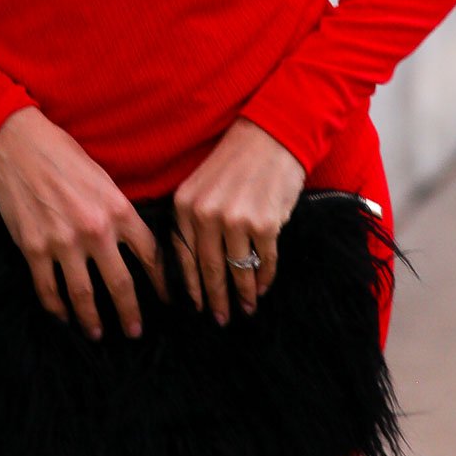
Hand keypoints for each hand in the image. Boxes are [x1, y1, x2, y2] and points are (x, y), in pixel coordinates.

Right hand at [0, 108, 170, 341]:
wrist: (19, 143)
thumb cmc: (63, 155)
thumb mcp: (104, 179)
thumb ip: (119, 212)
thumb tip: (131, 243)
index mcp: (118, 209)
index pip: (150, 256)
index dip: (161, 283)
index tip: (167, 300)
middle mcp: (95, 230)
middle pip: (121, 285)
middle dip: (130, 314)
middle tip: (135, 331)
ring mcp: (62, 242)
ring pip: (83, 296)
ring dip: (92, 320)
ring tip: (98, 333)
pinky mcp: (33, 248)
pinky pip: (48, 289)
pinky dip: (56, 308)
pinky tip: (63, 317)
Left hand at [170, 118, 306, 323]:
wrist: (272, 135)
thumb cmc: (236, 161)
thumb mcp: (202, 186)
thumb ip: (194, 219)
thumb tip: (197, 266)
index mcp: (185, 204)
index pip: (183, 256)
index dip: (191, 287)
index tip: (197, 307)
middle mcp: (206, 214)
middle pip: (209, 269)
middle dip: (216, 299)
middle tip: (221, 319)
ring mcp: (236, 220)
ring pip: (237, 270)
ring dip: (243, 294)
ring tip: (246, 308)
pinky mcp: (265, 224)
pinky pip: (263, 261)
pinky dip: (265, 277)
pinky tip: (264, 286)